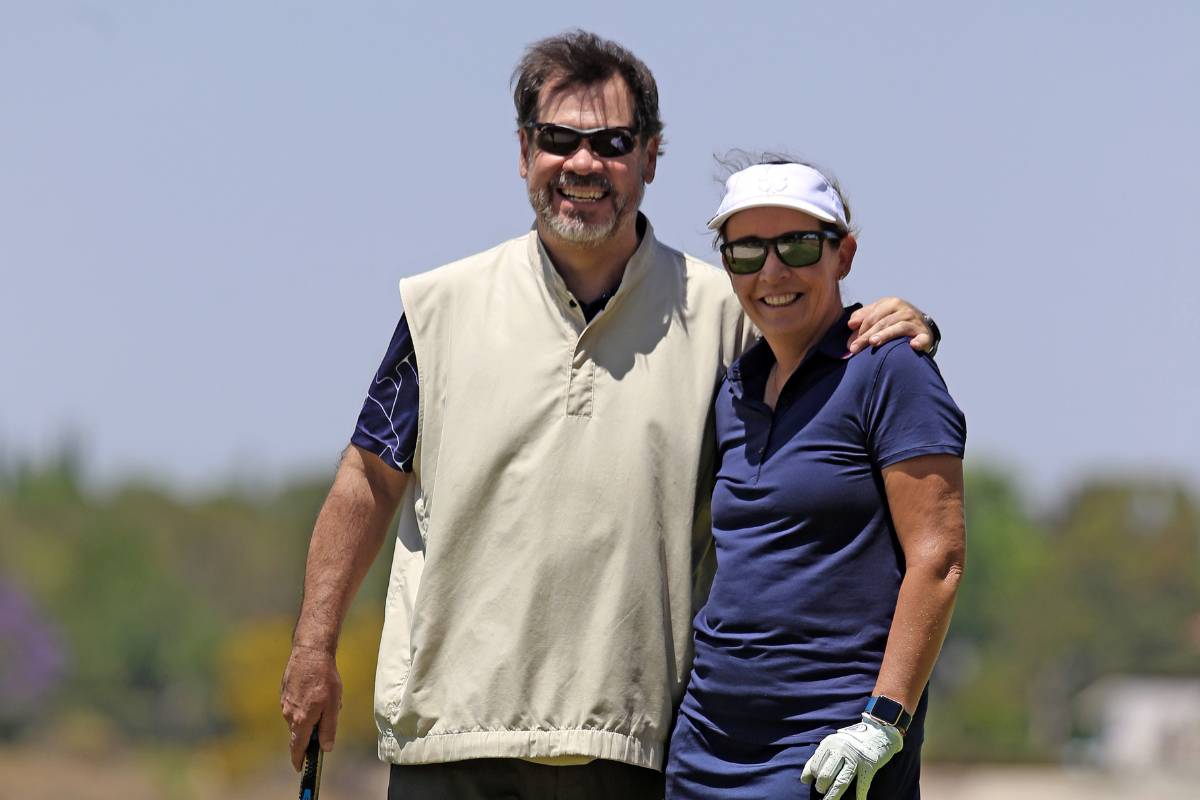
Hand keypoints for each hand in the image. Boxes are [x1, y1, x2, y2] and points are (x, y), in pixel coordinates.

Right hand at [281, 644, 342, 770]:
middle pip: (299, 732)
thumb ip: (329, 728)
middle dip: (312, 730)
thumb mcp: (333, 705)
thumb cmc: (324, 678)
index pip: (297, 747)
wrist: (310, 652)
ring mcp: (285, 703)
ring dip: (311, 714)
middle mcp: (289, 714)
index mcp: (301, 719)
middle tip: (328, 713)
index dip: (299, 759)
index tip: (300, 768)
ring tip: (325, 695)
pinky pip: (296, 705)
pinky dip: (305, 703)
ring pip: (299, 717)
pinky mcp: (284, 692)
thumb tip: (326, 747)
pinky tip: (316, 688)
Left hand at [800, 714, 902, 799]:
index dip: (812, 776)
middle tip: (822, 791)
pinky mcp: (869, 765)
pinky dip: (859, 796)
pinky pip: (862, 785)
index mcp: (830, 743)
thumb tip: (804, 779)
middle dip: (821, 787)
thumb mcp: (834, 743)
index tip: (813, 782)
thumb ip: (819, 757)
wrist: (879, 730)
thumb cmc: (853, 739)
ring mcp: (856, 758)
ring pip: (841, 782)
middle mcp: (841, 749)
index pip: (815, 765)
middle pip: (826, 774)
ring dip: (833, 795)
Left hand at [847, 298, 934, 354]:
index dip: (860, 330)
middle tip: (855, 349)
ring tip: (873, 342)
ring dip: (885, 335)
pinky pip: (922, 338)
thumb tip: (850, 324)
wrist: (921, 327)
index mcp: (891, 303)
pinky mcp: (925, 334)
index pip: (872, 316)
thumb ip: (863, 317)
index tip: (850, 344)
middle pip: (882, 323)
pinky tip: (913, 345)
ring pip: (898, 327)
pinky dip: (919, 341)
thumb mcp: (878, 316)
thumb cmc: (893, 322)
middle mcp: (904, 310)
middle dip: (866, 336)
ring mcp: (915, 321)